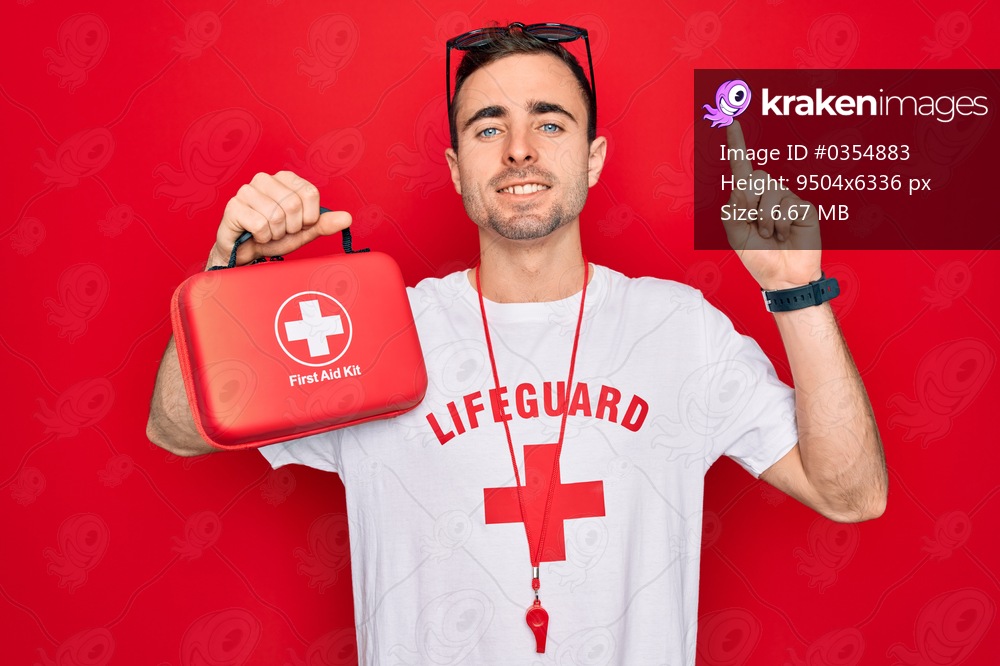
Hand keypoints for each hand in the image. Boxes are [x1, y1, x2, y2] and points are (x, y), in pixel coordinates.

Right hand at [207, 171, 351, 267]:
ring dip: (276, 233)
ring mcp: (247, 190)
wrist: (247, 252)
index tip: (299, 224)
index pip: (310, 193)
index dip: (308, 216)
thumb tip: (347, 218)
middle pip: (293, 204)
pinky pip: (259, 224)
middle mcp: (265, 179)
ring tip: (268, 232)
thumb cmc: (274, 236)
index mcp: (285, 179)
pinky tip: (256, 235)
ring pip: (276, 215)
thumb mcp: (304, 231)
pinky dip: (262, 237)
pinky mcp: (233, 206)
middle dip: (291, 227)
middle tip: (281, 230)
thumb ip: (324, 223)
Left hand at [722, 121, 821, 290]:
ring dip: (765, 220)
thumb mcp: (735, 234)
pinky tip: (785, 235)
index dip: (737, 145)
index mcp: (748, 198)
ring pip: (770, 193)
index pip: (742, 167)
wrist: (783, 276)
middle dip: (751, 205)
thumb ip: (732, 209)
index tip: (732, 122)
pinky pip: (787, 206)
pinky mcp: (803, 207)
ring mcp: (787, 199)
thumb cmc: (759, 256)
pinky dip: (780, 225)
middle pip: (755, 178)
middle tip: (757, 228)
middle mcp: (768, 194)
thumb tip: (742, 186)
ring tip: (771, 235)